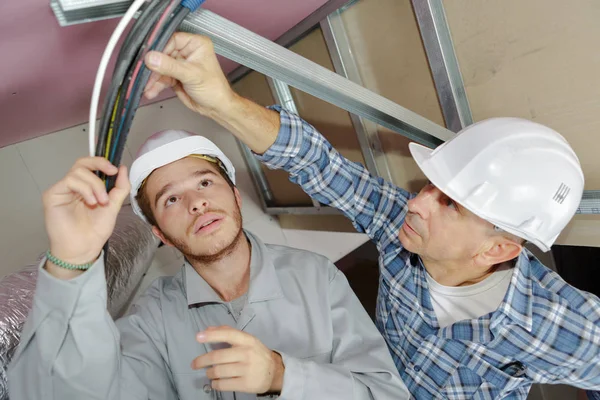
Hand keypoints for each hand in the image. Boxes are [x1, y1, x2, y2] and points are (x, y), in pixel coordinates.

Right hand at [42, 157, 129, 274]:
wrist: (84, 249)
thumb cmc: (96, 230)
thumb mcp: (113, 206)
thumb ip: (119, 188)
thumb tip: (123, 168)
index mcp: (86, 187)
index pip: (91, 165)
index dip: (102, 162)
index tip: (115, 169)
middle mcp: (73, 186)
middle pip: (82, 163)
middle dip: (99, 165)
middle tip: (111, 173)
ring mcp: (62, 190)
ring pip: (78, 171)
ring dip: (95, 184)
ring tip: (101, 201)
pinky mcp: (52, 195)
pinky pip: (69, 181)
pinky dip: (84, 189)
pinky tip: (91, 202)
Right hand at [144, 32, 235, 116]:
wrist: (216, 107)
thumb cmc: (214, 88)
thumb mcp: (192, 75)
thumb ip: (170, 66)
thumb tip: (152, 58)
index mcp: (196, 44)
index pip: (172, 40)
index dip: (160, 48)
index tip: (149, 57)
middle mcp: (187, 52)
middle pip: (163, 53)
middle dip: (153, 66)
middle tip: (145, 73)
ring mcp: (180, 64)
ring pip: (160, 67)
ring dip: (152, 78)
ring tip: (147, 86)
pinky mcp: (175, 76)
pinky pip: (161, 77)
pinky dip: (155, 85)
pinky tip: (151, 90)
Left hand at [192, 326, 283, 393]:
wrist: (274, 372)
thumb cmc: (256, 353)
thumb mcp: (246, 340)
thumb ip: (228, 333)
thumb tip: (207, 329)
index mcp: (247, 340)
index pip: (228, 335)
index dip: (212, 335)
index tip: (198, 337)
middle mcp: (247, 353)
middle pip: (218, 356)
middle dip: (202, 361)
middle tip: (195, 364)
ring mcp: (247, 369)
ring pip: (218, 371)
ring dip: (209, 373)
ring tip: (209, 373)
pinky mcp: (246, 384)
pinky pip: (223, 384)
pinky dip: (215, 384)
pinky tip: (215, 382)